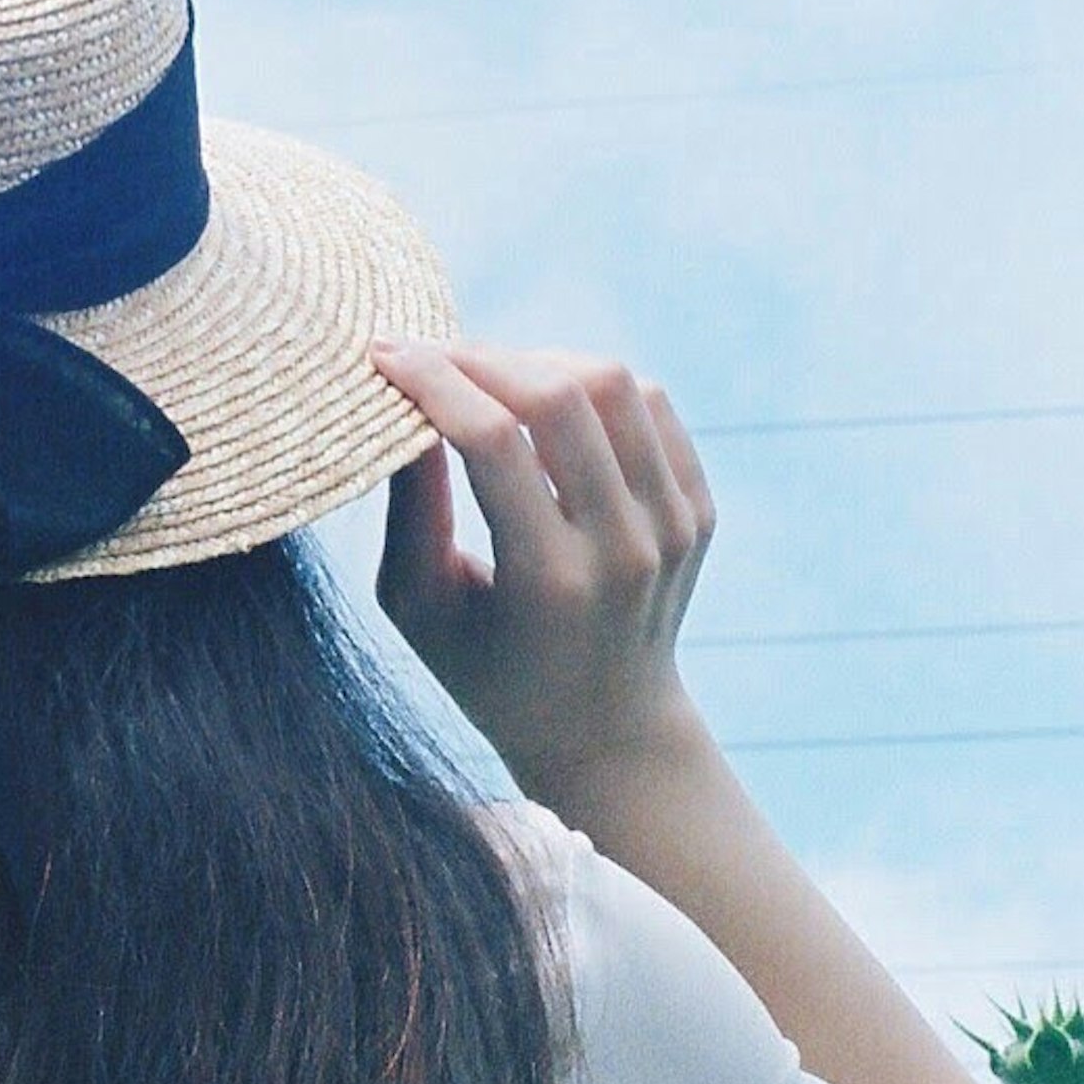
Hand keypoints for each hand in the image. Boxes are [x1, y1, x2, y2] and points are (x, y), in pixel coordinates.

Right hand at [369, 341, 718, 806]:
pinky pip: (651, 405)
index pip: (492, 441)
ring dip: (539, 360)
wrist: (606, 729)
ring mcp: (674, 527)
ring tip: (488, 378)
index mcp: (550, 579)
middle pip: (561, 396)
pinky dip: (592, 385)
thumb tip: (403, 401)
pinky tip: (546, 402)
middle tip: (431, 354)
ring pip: (615, 384)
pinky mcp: (699, 511)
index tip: (384, 354)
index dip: (431, 381)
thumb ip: (409, 507)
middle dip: (482, 357)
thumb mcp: (420, 605)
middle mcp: (626, 548)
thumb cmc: (487, 670)